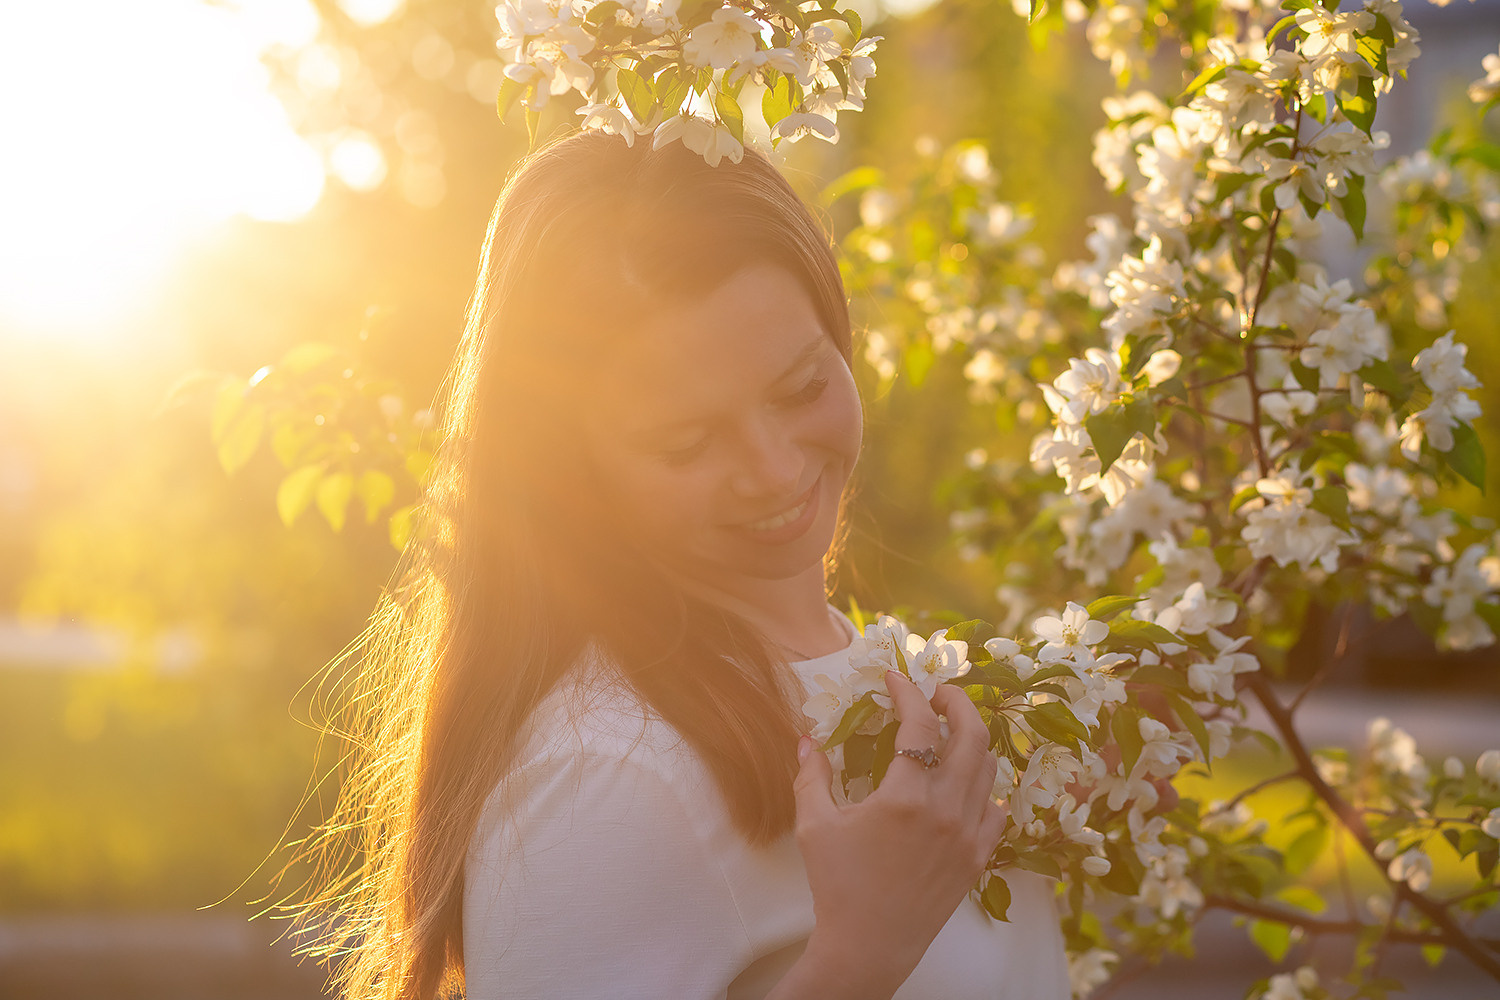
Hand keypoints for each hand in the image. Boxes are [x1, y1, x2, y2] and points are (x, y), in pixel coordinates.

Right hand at [788, 670, 1007, 995]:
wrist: (868, 946)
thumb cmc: (837, 885)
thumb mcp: (814, 825)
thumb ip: (812, 776)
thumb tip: (805, 739)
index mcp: (905, 797)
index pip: (919, 724)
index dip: (908, 692)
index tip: (895, 678)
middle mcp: (945, 811)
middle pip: (972, 735)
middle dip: (957, 703)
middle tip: (937, 694)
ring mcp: (967, 836)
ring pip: (988, 769)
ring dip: (970, 742)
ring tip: (949, 733)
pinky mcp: (977, 859)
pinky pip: (994, 811)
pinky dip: (982, 790)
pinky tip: (962, 787)